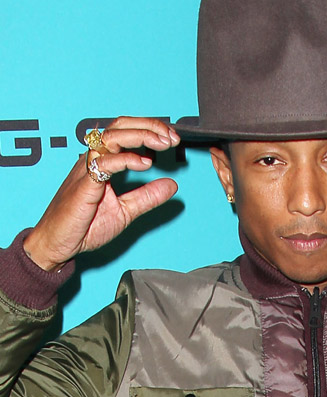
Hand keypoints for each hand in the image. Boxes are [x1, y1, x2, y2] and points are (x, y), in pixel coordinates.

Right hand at [23, 117, 179, 271]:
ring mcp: (86, 170)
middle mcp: (93, 160)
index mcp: (103, 161)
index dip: (150, 129)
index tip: (173, 138)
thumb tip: (172, 184)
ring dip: (140, 136)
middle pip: (119, 126)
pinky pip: (103, 163)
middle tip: (172, 138)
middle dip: (149, 126)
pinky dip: (126, 160)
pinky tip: (144, 164)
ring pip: (111, 137)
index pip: (126, 131)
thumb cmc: (84, 226)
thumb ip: (148, 196)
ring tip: (162, 144)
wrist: (57, 244)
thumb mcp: (126, 210)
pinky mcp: (83, 185)